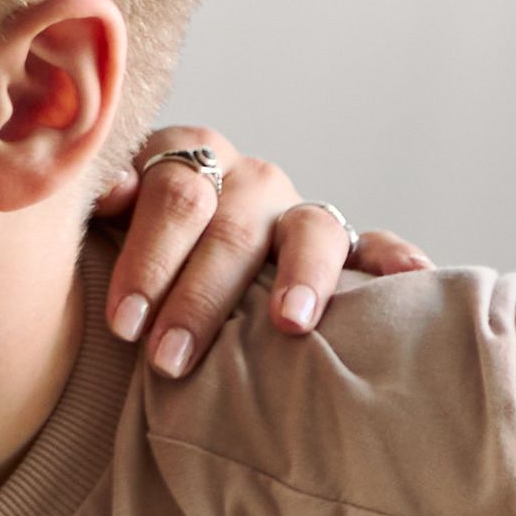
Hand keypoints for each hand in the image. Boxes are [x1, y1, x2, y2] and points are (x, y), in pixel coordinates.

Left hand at [98, 126, 425, 381]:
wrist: (175, 242)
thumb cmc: (129, 244)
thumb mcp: (105, 217)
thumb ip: (102, 203)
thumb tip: (105, 192)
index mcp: (186, 157)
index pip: (172, 197)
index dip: (147, 260)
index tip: (125, 323)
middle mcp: (246, 178)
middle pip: (229, 227)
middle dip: (200, 298)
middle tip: (170, 358)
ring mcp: (295, 211)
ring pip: (307, 232)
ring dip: (298, 279)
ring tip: (289, 326)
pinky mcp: (342, 245)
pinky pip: (376, 244)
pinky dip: (395, 258)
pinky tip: (413, 277)